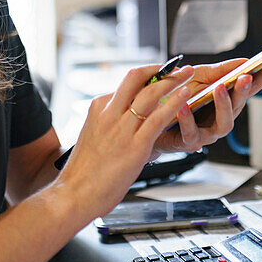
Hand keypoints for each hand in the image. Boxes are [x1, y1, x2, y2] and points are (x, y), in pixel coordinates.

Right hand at [55, 63, 195, 218]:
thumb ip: (108, 126)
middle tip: (176, 66)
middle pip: (135, 78)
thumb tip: (125, 124)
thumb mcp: (92, 138)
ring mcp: (122, 128)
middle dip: (159, 69)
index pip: (124, 85)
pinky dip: (175, 103)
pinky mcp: (135, 145)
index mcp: (97, 110)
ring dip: (173, 80)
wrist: (74, 194)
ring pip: (150, 93)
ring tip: (187, 75)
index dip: (146, 77)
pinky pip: (159, 117)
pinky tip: (186, 96)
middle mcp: (109, 114)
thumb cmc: (83, 174)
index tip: (159, 75)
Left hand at [151, 53, 261, 154]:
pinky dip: (189, 119)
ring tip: (219, 88)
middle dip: (244, 90)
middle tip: (246, 76)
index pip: (251, 86)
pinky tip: (185, 107)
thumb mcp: (196, 78)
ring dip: (224, 105)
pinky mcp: (188, 142)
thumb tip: (244, 61)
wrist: (146, 120)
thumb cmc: (173, 97)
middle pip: (240, 104)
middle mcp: (220, 117)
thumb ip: (219, 71)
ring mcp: (207, 132)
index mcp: (225, 99)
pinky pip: (192, 133)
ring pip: (224, 124)